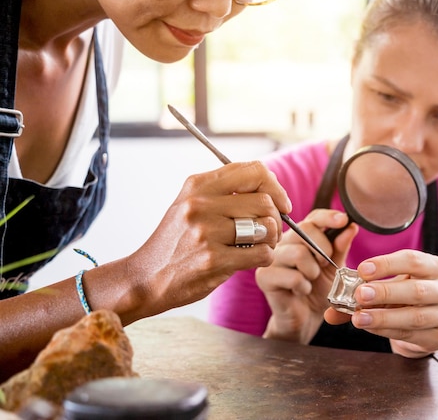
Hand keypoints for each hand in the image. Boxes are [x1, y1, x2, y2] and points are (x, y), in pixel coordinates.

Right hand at [124, 161, 291, 317]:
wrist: (146, 277)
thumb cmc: (176, 241)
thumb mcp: (190, 204)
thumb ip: (225, 191)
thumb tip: (272, 190)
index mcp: (197, 185)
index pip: (254, 171)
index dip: (275, 187)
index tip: (280, 203)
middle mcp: (201, 204)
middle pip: (265, 202)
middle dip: (276, 218)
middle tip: (270, 231)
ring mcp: (206, 232)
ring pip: (266, 227)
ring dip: (271, 239)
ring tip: (259, 245)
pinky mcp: (213, 260)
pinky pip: (261, 253)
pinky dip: (264, 257)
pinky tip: (251, 259)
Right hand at [256, 209, 358, 343]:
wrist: (306, 318)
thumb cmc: (319, 290)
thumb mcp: (335, 268)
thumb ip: (340, 247)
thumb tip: (351, 226)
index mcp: (301, 236)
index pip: (313, 218)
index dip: (328, 217)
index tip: (344, 220)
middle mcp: (283, 242)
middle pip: (305, 231)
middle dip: (323, 249)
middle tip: (325, 265)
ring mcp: (271, 258)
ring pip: (298, 254)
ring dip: (312, 272)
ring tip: (310, 281)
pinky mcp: (264, 277)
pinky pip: (291, 276)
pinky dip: (302, 286)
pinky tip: (300, 291)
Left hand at [324, 250, 437, 356]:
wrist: (426, 324)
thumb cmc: (404, 296)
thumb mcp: (387, 286)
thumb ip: (361, 292)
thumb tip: (331, 309)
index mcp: (435, 266)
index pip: (412, 260)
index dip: (386, 264)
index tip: (362, 269)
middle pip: (416, 290)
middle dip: (385, 292)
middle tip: (359, 295)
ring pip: (415, 316)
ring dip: (383, 317)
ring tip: (359, 318)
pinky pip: (411, 334)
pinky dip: (387, 331)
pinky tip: (370, 327)